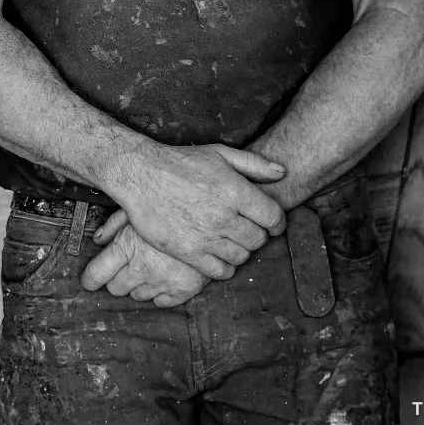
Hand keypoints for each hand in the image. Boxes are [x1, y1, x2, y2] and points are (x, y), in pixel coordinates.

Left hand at [81, 211, 208, 307]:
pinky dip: (160, 292)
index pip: (96, 274)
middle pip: (115, 288)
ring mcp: (163, 281)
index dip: (90, 279)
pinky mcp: (184, 289)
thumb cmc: (169, 206)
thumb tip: (97, 240)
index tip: (90, 281)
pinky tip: (164, 275)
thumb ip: (115, 225)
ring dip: (139, 284)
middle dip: (116, 278)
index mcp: (126, 246)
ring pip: (137, 296)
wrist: (211, 212)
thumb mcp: (137, 207)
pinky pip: (161, 302)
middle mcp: (142, 268)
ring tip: (150, 265)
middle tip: (126, 266)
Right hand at [100, 141, 286, 280]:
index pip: (273, 217)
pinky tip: (219, 255)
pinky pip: (220, 271)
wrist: (140, 175)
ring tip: (231, 239)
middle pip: (258, 239)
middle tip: (247, 228)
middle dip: (258, 235)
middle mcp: (223, 216)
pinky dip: (225, 267)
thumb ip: (254, 163)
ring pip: (241, 256)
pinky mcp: (188, 252)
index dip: (277, 223)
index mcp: (235, 190)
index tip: (271, 223)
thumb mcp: (219, 153)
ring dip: (241, 250)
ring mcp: (205, 236)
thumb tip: (283, 173)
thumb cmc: (181, 162)